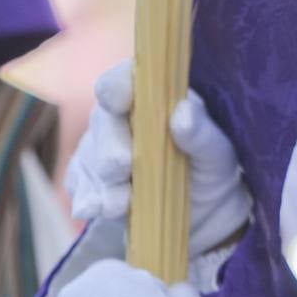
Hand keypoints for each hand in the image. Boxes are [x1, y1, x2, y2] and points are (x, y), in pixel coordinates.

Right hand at [66, 60, 252, 254]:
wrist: (205, 217)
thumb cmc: (212, 173)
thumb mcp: (218, 156)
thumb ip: (203, 134)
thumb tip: (183, 112)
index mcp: (155, 99)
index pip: (127, 79)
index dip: (118, 84)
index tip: (118, 101)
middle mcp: (123, 118)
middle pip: (102, 120)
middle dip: (109, 146)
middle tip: (122, 167)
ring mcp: (104, 150)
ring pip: (88, 155)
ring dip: (99, 180)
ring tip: (118, 204)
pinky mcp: (93, 182)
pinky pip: (78, 184)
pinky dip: (85, 197)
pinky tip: (93, 209)